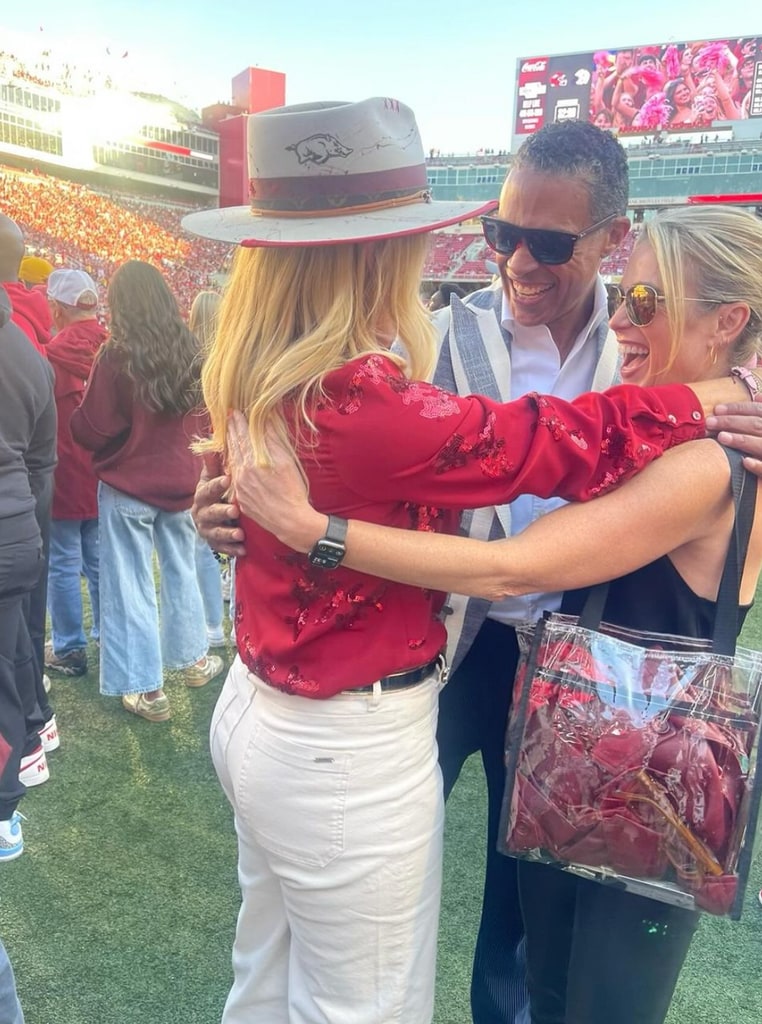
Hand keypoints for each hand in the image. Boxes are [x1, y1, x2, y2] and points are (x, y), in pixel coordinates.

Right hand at [191, 452, 245, 556]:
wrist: (214, 514)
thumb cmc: (220, 490)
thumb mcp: (217, 476)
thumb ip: (215, 463)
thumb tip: (212, 442)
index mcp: (202, 494)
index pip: (207, 489)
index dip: (216, 485)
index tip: (228, 479)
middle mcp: (200, 512)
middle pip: (209, 513)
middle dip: (221, 512)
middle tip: (235, 511)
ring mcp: (206, 529)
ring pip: (214, 532)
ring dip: (227, 533)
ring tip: (240, 534)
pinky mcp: (213, 542)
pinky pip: (221, 548)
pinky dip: (231, 549)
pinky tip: (243, 549)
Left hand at [226, 411, 324, 551]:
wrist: (290, 520)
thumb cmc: (293, 490)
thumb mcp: (286, 461)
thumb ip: (273, 439)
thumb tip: (266, 419)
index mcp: (253, 461)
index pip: (243, 436)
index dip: (238, 423)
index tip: (234, 412)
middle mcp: (242, 473)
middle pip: (235, 447)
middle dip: (232, 432)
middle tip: (229, 419)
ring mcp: (239, 487)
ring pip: (232, 462)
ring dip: (230, 448)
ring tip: (229, 437)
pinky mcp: (240, 499)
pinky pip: (234, 478)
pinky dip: (233, 466)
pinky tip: (234, 462)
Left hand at [706, 402, 761, 476]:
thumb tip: (758, 396)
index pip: (758, 410)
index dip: (738, 408)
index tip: (717, 409)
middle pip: (756, 425)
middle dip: (732, 422)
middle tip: (710, 422)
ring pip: (761, 444)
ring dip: (742, 440)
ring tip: (721, 437)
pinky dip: (758, 465)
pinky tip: (744, 462)